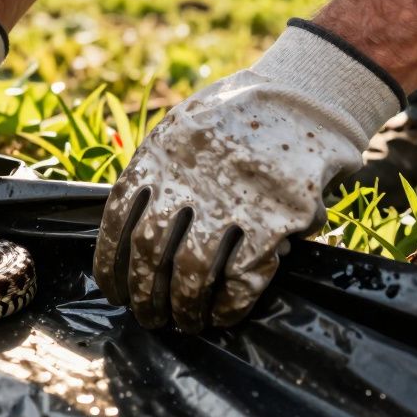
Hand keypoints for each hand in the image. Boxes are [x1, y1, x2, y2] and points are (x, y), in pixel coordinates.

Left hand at [93, 23, 403, 331]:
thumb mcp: (182, 127)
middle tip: (146, 317)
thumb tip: (128, 236)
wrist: (307, 94)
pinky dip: (229, 303)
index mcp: (159, 154)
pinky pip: (243, 274)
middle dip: (144, 293)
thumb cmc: (237, 116)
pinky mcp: (277, 217)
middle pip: (151, 251)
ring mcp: (234, 198)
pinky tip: (221, 315)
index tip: (111, 290)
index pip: (117, 218)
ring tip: (183, 322)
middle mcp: (191, 177)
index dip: (109, 263)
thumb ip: (157, 173)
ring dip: (184, 305)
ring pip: (194, 269)